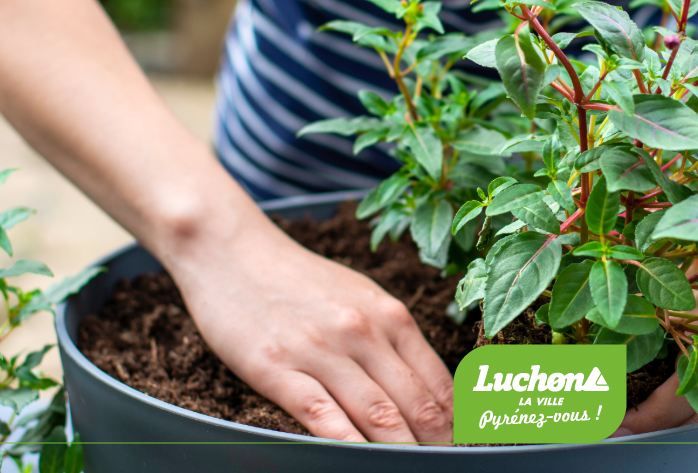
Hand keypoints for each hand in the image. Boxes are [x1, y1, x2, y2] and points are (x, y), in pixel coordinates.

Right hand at [168, 222, 454, 443]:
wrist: (231, 250)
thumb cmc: (299, 279)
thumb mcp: (360, 295)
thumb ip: (392, 337)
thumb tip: (427, 386)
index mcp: (389, 314)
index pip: (438, 380)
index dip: (456, 420)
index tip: (464, 444)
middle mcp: (362, 332)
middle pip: (414, 401)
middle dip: (437, 442)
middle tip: (450, 465)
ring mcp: (320, 350)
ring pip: (377, 413)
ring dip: (402, 450)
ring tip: (418, 470)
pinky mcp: (277, 368)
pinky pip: (321, 415)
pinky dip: (347, 444)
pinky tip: (361, 462)